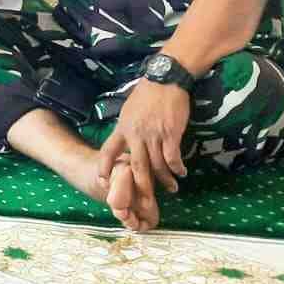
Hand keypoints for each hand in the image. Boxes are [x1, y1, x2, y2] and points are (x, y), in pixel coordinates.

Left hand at [97, 79, 190, 196]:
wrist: (165, 79)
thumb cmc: (147, 94)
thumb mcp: (129, 110)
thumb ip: (127, 128)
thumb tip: (127, 143)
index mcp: (122, 128)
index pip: (108, 151)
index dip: (104, 167)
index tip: (102, 182)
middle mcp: (135, 134)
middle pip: (135, 166)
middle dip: (140, 187)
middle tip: (144, 203)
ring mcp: (153, 134)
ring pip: (156, 165)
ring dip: (164, 180)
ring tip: (171, 189)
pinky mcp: (170, 133)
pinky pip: (172, 157)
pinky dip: (176, 168)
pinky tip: (181, 173)